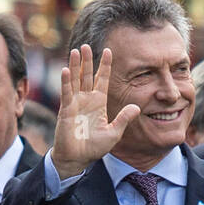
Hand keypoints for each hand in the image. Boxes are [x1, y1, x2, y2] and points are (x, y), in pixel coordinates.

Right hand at [52, 44, 140, 178]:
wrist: (79, 158)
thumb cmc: (94, 147)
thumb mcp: (114, 132)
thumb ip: (124, 119)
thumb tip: (137, 107)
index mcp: (98, 103)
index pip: (102, 80)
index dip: (105, 66)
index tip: (109, 51)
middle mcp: (86, 99)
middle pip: (87, 75)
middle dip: (87, 61)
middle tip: (87, 45)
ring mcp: (75, 103)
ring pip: (75, 80)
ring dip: (75, 66)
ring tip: (76, 51)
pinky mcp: (66, 110)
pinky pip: (66, 93)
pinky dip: (66, 82)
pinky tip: (66, 70)